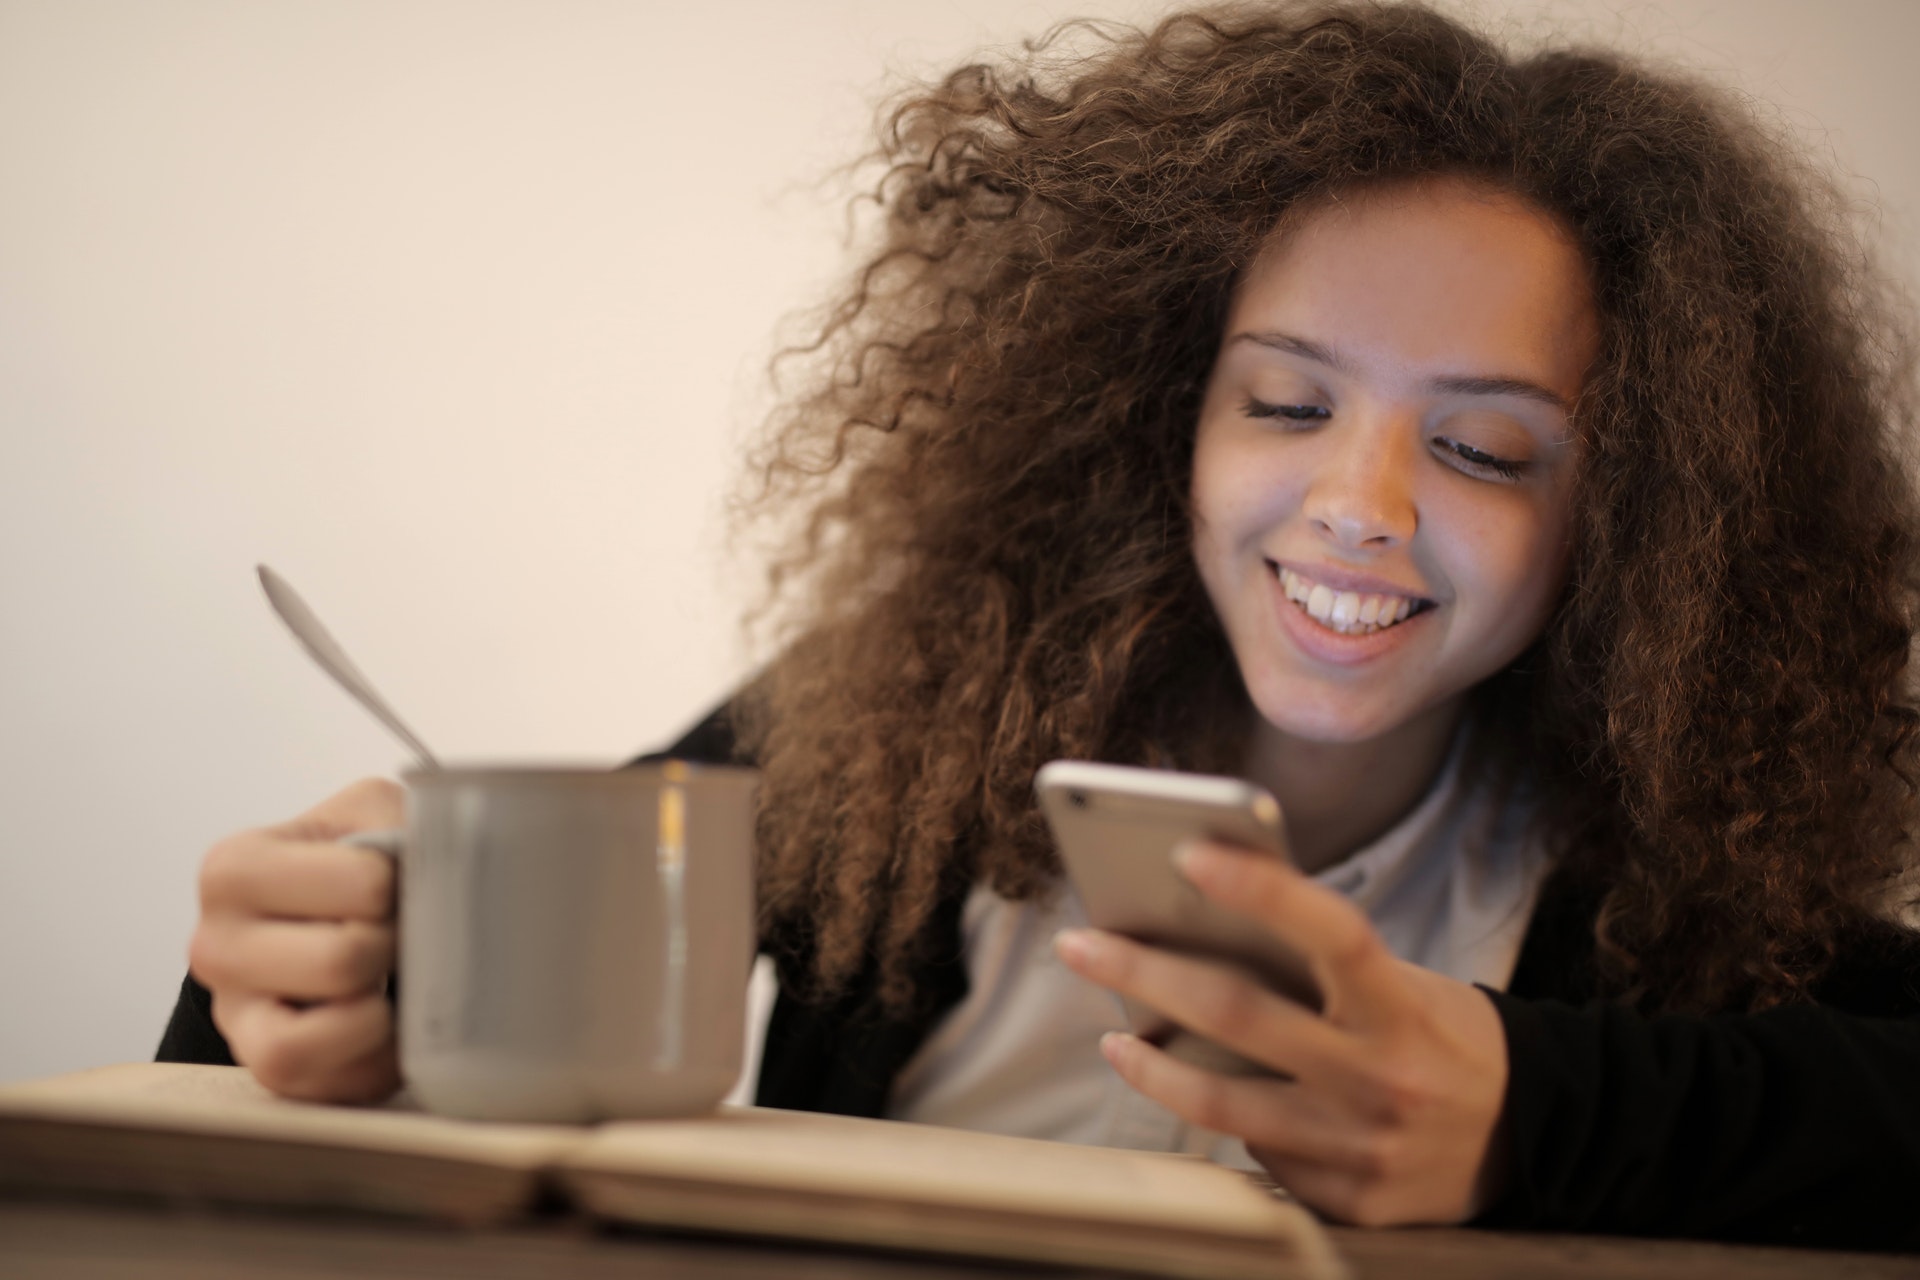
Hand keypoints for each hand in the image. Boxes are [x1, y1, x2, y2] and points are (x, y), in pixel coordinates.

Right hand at [188, 778, 402, 1103]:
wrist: (325, 916)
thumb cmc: (356, 862)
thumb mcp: (374, 812)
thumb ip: (401, 823)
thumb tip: (448, 869)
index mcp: (234, 869)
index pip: (364, 884)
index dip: (404, 887)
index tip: (397, 883)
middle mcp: (214, 945)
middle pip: (343, 960)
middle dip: (394, 949)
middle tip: (400, 935)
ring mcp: (233, 1016)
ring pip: (307, 1042)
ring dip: (376, 1015)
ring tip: (390, 983)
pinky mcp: (265, 1071)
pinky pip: (326, 1089)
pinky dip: (375, 1062)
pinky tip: (393, 1024)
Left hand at [1053, 839, 1509, 1225]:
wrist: (1536, 1137)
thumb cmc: (1441, 1037)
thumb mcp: (1404, 987)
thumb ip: (1320, 973)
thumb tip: (1201, 939)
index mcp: (1403, 1006)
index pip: (1330, 931)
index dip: (1261, 887)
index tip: (1189, 852)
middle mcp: (1382, 1076)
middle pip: (1239, 1014)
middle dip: (1143, 973)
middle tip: (1080, 945)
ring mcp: (1362, 1146)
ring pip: (1224, 1103)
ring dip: (1152, 1066)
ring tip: (1115, 1038)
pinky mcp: (1349, 1200)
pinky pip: (1260, 1155)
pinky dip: (1226, 1120)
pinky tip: (1204, 1096)